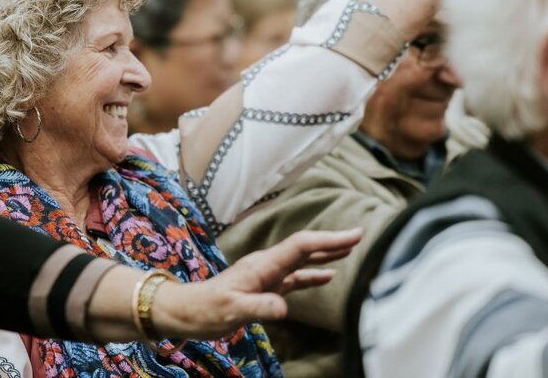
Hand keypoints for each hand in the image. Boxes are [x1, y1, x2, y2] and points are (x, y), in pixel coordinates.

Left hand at [152, 229, 362, 338]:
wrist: (187, 311)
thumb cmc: (207, 309)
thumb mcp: (232, 310)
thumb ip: (258, 307)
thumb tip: (284, 308)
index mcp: (263, 264)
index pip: (301, 246)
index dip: (328, 240)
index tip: (353, 235)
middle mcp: (267, 264)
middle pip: (305, 247)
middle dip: (332, 241)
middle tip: (360, 235)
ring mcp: (267, 274)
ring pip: (302, 260)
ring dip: (326, 254)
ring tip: (351, 249)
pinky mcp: (265, 287)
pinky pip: (295, 277)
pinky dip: (313, 274)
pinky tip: (328, 276)